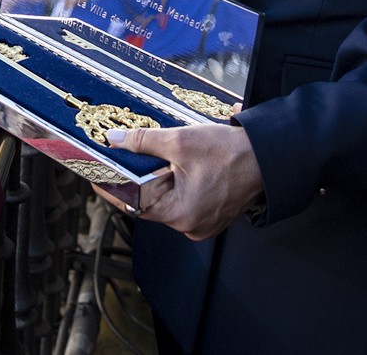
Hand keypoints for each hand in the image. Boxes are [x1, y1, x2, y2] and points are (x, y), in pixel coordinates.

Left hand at [93, 123, 265, 240]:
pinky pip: (185, 199)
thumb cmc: (230, 153)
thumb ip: (143, 142)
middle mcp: (191, 226)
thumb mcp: (179, 142)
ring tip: (158, 157)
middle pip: (151, 201)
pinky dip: (178, 183)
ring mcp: (204, 223)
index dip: (114, 188)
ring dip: (161, 179)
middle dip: (140, 178)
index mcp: (180, 215)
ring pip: (169, 199)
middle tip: (125, 157)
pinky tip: (178, 165)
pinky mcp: (213, 214)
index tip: (97, 177)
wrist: (269, 156)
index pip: (134, 204)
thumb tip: (115, 141)